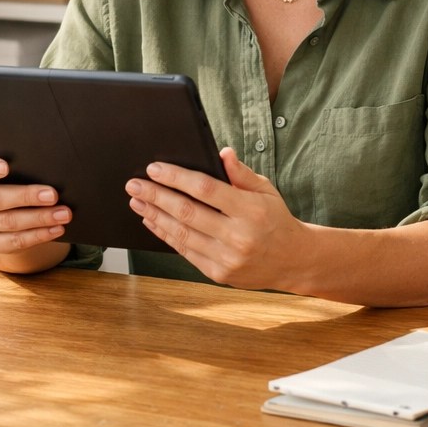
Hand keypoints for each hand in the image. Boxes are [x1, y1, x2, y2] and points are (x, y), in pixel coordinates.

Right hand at [0, 151, 71, 269]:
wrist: (0, 208)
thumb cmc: (10, 177)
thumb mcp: (10, 166)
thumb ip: (20, 161)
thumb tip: (51, 161)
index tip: (5, 167)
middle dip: (26, 196)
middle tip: (53, 195)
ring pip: (7, 222)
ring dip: (39, 218)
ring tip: (63, 214)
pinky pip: (14, 241)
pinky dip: (38, 235)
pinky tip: (56, 229)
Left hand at [124, 148, 309, 290]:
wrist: (293, 261)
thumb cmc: (276, 219)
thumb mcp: (265, 190)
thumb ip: (241, 173)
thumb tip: (221, 152)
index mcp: (250, 210)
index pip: (205, 189)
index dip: (176, 178)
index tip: (154, 168)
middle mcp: (237, 236)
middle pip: (187, 212)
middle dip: (156, 196)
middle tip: (134, 184)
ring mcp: (227, 258)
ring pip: (181, 234)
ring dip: (155, 216)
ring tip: (137, 202)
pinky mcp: (218, 274)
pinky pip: (185, 252)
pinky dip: (165, 235)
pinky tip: (152, 221)